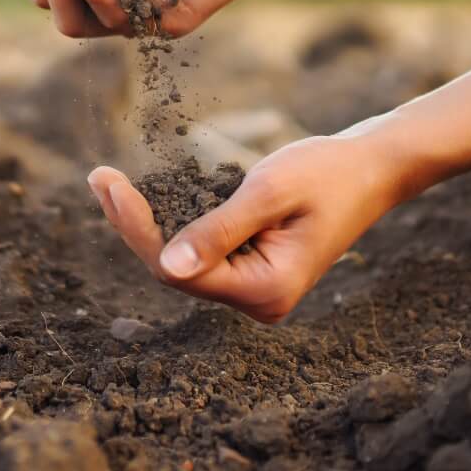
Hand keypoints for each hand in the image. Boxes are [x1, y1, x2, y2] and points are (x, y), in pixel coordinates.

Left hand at [86, 134, 403, 323]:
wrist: (372, 169)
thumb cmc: (328, 173)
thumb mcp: (269, 192)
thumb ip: (219, 229)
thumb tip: (166, 266)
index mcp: (266, 290)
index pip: (179, 270)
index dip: (137, 229)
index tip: (106, 183)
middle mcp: (258, 301)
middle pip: (175, 270)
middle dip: (134, 224)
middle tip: (98, 177)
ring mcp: (255, 289)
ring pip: (183, 261)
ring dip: (148, 222)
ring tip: (108, 182)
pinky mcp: (252, 269)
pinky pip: (201, 251)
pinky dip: (173, 221)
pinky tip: (144, 196)